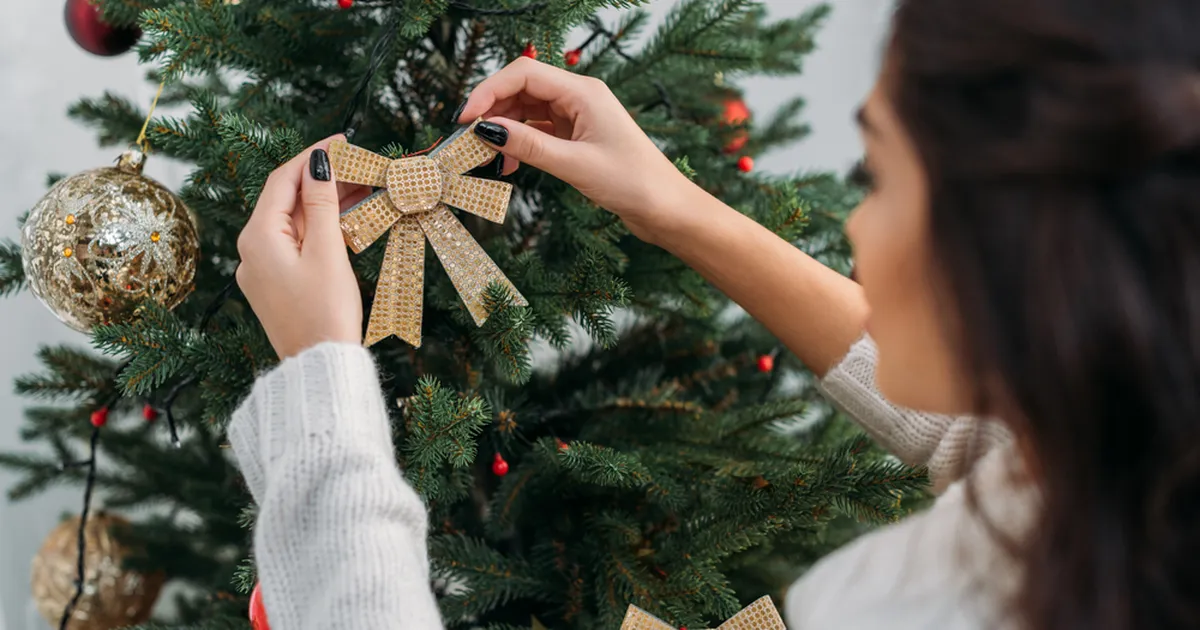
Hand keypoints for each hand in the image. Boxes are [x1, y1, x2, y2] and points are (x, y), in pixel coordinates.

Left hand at [236, 136, 369, 358]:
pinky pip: (297, 242)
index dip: (312, 155)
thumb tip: (318, 163)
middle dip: (323, 178)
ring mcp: (263, 268)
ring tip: (362, 187)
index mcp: (258, 237)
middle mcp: (252, 249)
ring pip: (294, 221)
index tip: (343, 140)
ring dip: (326, 202)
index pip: (283, 180)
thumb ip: (321, 203)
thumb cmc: (325, 312)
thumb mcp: (327, 251)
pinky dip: (321, 226)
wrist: (320, 365)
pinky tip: (347, 219)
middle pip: (288, 199)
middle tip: (361, 164)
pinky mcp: (277, 283)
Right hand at [458, 57, 695, 243]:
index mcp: (583, 91)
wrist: (666, 208)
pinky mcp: (577, 136)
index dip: (488, 91)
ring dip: (503, 131)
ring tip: (484, 159)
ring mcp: (578, 116)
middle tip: (467, 142)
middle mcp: (579, 97)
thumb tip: (486, 130)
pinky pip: (538, 131)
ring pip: (526, 111)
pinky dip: (519, 145)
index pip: (523, 74)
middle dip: (491, 112)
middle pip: (521, 89)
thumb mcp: (575, 165)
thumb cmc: (633, 183)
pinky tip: (508, 166)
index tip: (465, 119)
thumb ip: (529, 146)